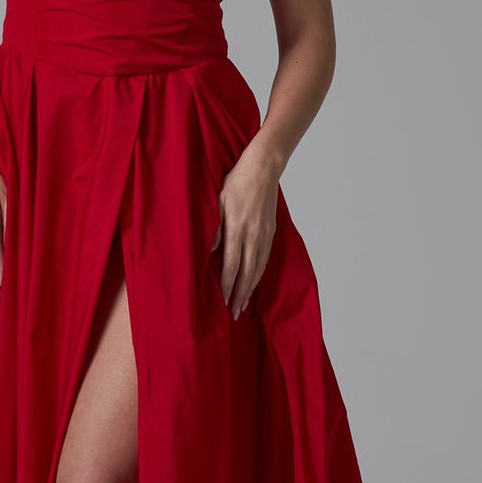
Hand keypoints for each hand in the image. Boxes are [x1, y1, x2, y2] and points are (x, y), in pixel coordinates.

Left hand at [209, 146, 279, 320]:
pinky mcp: (271, 232)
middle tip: (235, 314)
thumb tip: (210, 252)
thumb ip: (214, 228)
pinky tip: (254, 282)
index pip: (232, 266)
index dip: (228, 286)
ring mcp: (264, 235)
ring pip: (258, 269)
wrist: (263, 168)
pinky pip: (265, 259)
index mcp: (237, 229)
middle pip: (247, 273)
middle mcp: (253, 236)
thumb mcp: (217, 202)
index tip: (224, 301)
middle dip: (240, 295)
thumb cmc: (236, 182)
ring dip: (251, 289)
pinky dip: (259, 274)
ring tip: (244, 304)